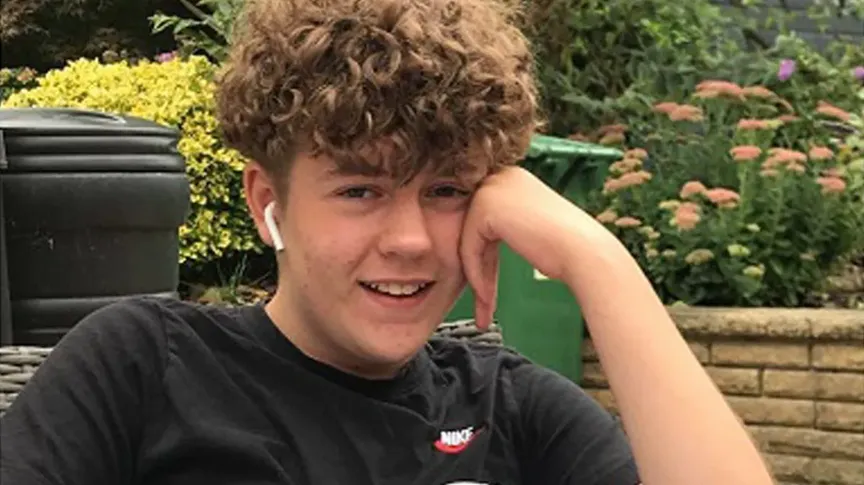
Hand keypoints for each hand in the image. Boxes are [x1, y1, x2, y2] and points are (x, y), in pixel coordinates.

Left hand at [459, 166, 606, 328]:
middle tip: (484, 303)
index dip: (485, 258)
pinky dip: (475, 273)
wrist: (583, 250)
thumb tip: (482, 239)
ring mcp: (491, 189)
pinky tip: (485, 295)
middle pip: (474, 231)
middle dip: (478, 269)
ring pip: (468, 240)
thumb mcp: (530, 225)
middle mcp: (500, 177)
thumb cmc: (567, 246)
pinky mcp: (484, 206)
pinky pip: (468, 247)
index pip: (485, 222)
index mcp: (512, 177)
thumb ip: (507, 224)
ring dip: (476, 276)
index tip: (487, 289)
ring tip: (485, 306)